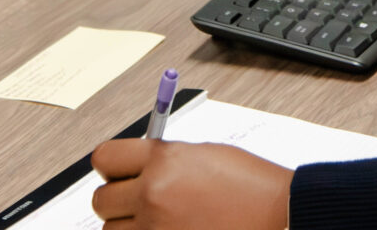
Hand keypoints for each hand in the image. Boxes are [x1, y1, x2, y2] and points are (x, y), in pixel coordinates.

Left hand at [91, 138, 292, 228]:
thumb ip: (165, 158)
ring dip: (129, 227)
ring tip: (161, 219)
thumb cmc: (247, 182)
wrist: (275, 212)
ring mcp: (156, 229)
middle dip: (118, 198)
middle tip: (139, 197)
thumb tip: (135, 165)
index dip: (111, 163)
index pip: (105, 157)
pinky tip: (171, 229)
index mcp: (164, 159)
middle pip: (101, 200)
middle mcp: (153, 194)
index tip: (118, 168)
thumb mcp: (204, 154)